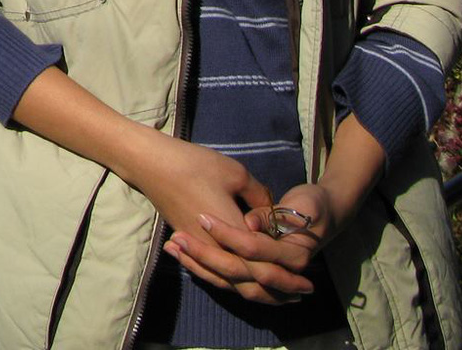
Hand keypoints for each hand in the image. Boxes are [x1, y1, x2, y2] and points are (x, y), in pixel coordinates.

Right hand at [119, 134, 314, 303]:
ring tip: (278, 297)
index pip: (265, 263)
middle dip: (278, 290)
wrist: (152, 164)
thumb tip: (270, 214)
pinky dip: (231, 283)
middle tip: (302, 295)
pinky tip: (240, 283)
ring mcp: (200, 249)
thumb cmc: (195, 165)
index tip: (308, 278)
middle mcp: (216, 248)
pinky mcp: (190, 245)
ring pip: (230, 283)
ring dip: (256, 292)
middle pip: (250, 281)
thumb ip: (260, 198)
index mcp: (233, 231)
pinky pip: (213, 275)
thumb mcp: (235, 174)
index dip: (287, 274)